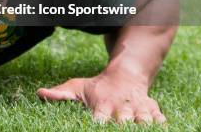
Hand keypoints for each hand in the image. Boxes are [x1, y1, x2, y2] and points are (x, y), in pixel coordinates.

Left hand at [36, 71, 165, 123]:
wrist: (126, 75)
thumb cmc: (98, 87)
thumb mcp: (78, 87)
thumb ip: (60, 94)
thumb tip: (40, 93)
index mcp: (103, 104)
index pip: (100, 120)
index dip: (99, 126)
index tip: (97, 128)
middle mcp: (122, 108)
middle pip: (124, 124)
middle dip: (122, 128)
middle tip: (118, 130)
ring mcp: (139, 110)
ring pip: (144, 122)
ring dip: (143, 127)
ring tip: (140, 130)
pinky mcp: (153, 111)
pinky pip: (160, 121)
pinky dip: (160, 126)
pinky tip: (159, 129)